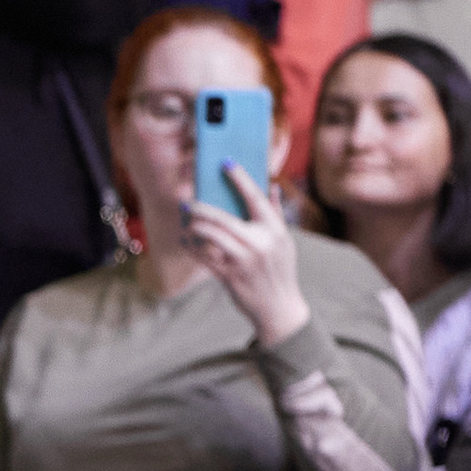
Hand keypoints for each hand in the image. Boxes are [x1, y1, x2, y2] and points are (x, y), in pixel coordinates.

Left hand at [180, 165, 309, 347]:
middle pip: (223, 218)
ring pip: (210, 236)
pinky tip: (186, 241)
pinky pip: (204, 257)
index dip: (240, 179)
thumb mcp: (284, 241)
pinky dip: (192, 248)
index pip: (255, 198)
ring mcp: (244, 260)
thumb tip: (271, 187)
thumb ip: (275, 214)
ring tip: (187, 223)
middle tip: (187, 203)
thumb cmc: (280, 269)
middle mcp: (260, 243)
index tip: (225, 163)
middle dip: (201, 209)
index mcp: (275, 230)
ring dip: (194, 227)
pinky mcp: (230, 276)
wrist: (279, 306)